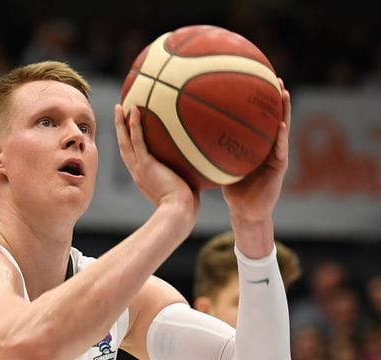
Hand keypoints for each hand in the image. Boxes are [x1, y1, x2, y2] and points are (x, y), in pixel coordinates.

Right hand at [114, 104, 198, 214]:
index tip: (128, 131)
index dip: (128, 143)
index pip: (133, 157)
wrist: (179, 213)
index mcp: (144, 178)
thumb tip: (204, 166)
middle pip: (123, 146)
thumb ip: (187, 175)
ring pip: (125, 141)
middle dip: (120, 129)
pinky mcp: (146, 165)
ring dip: (120, 123)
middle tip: (118, 112)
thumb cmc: (186, 206)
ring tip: (120, 106)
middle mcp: (137, 172)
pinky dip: (134, 125)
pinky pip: (138, 141)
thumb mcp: (184, 188)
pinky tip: (134, 110)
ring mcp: (139, 168)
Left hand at [222, 78, 291, 221]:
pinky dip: (281, 138)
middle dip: (276, 97)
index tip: (257, 78)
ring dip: (285, 111)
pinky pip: (280, 150)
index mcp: (257, 143)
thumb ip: (211, 148)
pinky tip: (281, 126)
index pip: (259, 117)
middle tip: (275, 77)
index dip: (259, 100)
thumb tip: (186, 132)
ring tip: (284, 93)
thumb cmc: (232, 188)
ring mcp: (276, 155)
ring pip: (283, 128)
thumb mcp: (220, 163)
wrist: (246, 211)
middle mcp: (269, 146)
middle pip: (274, 117)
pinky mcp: (279, 168)